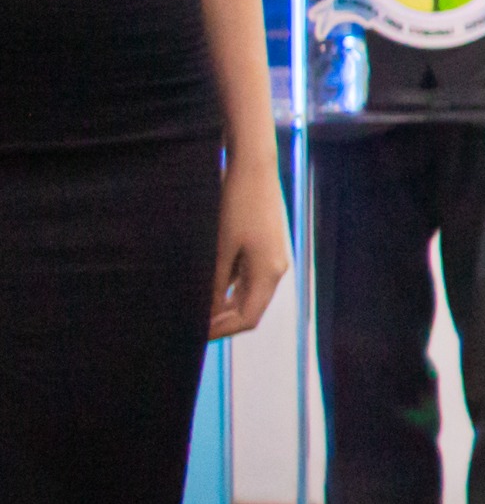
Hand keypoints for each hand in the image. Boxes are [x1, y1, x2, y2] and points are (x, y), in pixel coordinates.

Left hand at [207, 150, 289, 338]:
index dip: (221, 331)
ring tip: (195, 307)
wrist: (253, 168)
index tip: (195, 336)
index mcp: (268, 272)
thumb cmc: (237, 205)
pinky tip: (208, 285)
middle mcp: (275, 268)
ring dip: (224, 305)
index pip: (248, 318)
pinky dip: (229, 287)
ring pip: (248, 293)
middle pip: (250, 308)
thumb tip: (206, 312)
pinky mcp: (265, 245)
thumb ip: (214, 283)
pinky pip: (248, 277)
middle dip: (222, 320)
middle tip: (191, 325)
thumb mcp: (219, 247)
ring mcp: (272, 256)